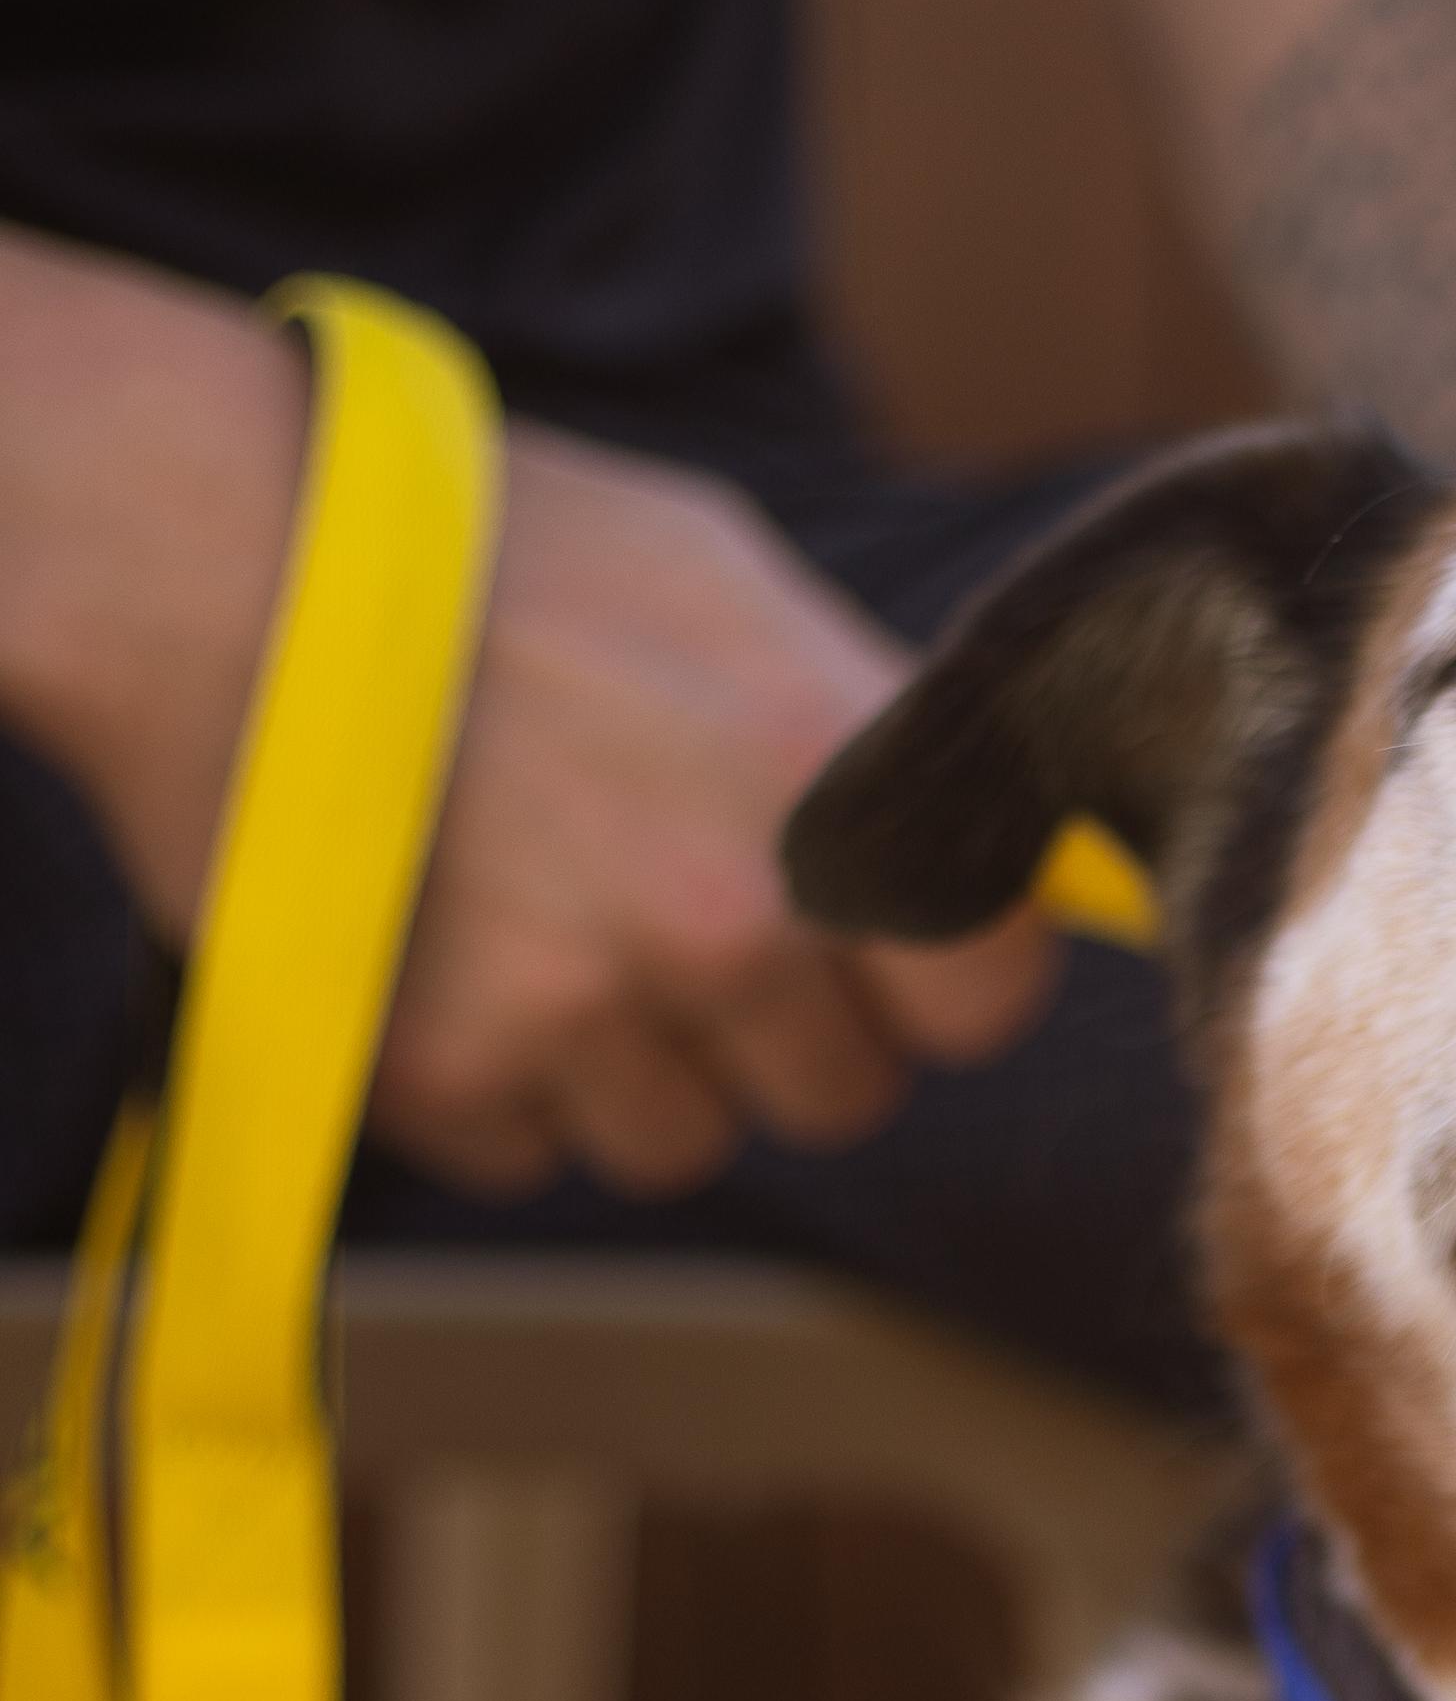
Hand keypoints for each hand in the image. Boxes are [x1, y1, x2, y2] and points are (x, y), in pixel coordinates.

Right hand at [0, 235, 1051, 1200]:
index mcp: (833, 790)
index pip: (990, 996)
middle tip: (674, 911)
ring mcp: (586, 1012)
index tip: (878, 940)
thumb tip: (989, 839)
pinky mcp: (448, 1075)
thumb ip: (866, 728)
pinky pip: (533, 1153)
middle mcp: (729, 924)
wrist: (220, 558)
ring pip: (687, 1142)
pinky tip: (447, 943)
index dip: (939, 977)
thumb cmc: (493, 547)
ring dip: (633, 1067)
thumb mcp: (727, 585)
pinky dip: (496, 1080)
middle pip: (841, 1095)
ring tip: (544, 913)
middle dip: (781, 1030)